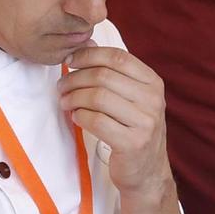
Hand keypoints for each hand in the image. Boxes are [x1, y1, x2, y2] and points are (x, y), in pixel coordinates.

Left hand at [59, 45, 170, 197]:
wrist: (148, 171)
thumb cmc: (133, 129)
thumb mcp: (131, 97)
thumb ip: (112, 72)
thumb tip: (88, 42)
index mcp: (153, 82)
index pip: (118, 57)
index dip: (89, 55)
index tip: (69, 61)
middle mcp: (153, 100)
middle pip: (104, 76)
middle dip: (75, 79)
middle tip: (61, 87)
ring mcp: (146, 122)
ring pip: (98, 97)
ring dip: (74, 98)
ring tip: (65, 102)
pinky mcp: (133, 143)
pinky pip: (96, 121)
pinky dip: (80, 116)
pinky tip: (76, 117)